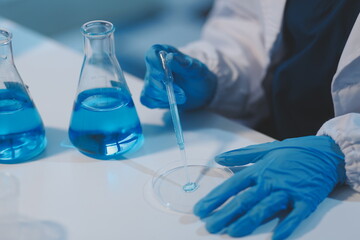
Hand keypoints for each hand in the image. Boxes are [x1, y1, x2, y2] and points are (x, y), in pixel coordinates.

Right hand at [140, 44, 216, 110]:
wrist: (200, 91)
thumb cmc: (198, 76)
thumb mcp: (196, 69)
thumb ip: (184, 63)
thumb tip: (170, 57)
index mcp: (164, 53)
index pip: (152, 54)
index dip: (156, 65)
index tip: (164, 76)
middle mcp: (154, 65)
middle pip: (151, 76)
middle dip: (166, 87)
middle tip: (182, 93)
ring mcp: (150, 80)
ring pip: (149, 90)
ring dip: (166, 97)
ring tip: (182, 97)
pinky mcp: (150, 94)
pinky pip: (147, 100)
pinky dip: (159, 103)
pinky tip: (171, 101)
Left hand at [194, 136, 344, 238]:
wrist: (325, 152)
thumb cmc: (293, 151)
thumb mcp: (265, 149)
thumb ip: (240, 156)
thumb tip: (219, 159)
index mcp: (260, 169)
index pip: (233, 185)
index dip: (216, 198)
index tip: (202, 209)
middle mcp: (271, 180)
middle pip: (244, 199)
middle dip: (225, 213)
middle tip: (211, 225)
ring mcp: (288, 191)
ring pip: (265, 208)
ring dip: (248, 221)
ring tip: (232, 232)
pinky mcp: (306, 200)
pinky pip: (295, 216)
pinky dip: (286, 227)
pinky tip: (276, 237)